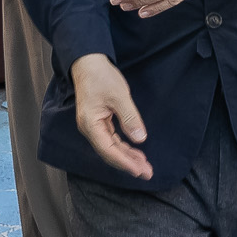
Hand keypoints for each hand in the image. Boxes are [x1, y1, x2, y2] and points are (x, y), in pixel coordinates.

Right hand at [69, 52, 151, 178]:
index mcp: (91, 124)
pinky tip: (135, 152)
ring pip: (111, 148)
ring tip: (144, 166)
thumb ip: (130, 118)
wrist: (88, 63)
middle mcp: (89, 129)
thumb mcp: (119, 95)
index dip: (125, 162)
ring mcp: (93, 127)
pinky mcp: (98, 122)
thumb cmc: (101, 77)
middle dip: (128, 164)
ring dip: (127, 157)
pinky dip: (123, 147)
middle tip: (147, 173)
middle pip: (109, 153)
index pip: (109, 150)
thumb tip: (140, 139)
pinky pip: (111, 140)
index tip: (140, 170)